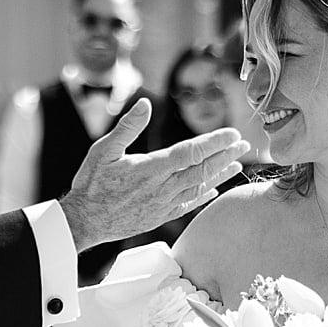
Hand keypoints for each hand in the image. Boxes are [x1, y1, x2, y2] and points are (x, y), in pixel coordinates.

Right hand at [60, 101, 248, 250]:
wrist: (84, 222)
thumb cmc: (91, 184)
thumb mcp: (102, 150)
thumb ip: (127, 127)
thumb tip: (145, 103)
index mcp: (151, 168)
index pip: (191, 152)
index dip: (215, 142)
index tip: (232, 133)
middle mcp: (162, 187)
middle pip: (202, 169)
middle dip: (225, 155)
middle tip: (243, 144)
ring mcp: (163, 204)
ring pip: (199, 187)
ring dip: (220, 174)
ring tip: (237, 163)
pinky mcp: (160, 216)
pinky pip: (189, 204)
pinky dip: (204, 195)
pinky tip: (214, 189)